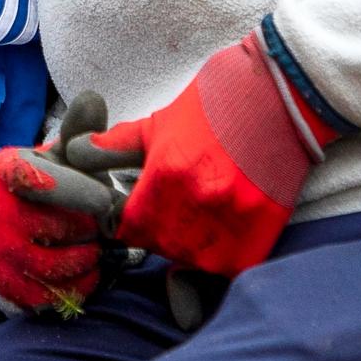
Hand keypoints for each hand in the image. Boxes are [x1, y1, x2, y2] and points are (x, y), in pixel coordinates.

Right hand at [0, 95, 119, 316]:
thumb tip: (93, 98)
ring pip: (58, 265)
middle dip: (93, 229)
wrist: (12, 229)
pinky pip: (51, 295)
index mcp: (4, 169)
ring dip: (90, 259)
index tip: (107, 201)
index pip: (42, 180)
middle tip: (109, 227)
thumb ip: (80, 130)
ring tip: (102, 248)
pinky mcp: (5, 285)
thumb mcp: (61, 155)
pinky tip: (91, 272)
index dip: (80, 192)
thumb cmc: (48, 185)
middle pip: (58, 227)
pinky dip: (80, 287)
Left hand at [70, 33, 340, 277]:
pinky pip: (232, 267)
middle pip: (160, 246)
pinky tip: (219, 240)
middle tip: (165, 217)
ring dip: (188, 250)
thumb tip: (74, 151)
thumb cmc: (219, 100)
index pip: (129, 227)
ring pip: (195, 261)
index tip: (132, 215)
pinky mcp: (264, 229)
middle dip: (157, 235)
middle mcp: (197, 202)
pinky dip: (222, 260)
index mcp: (166, 174)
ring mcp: (233, 219)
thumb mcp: (160, 121)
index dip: (127, 223)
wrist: (285, 92)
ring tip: (192, 226)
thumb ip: (115, 145)